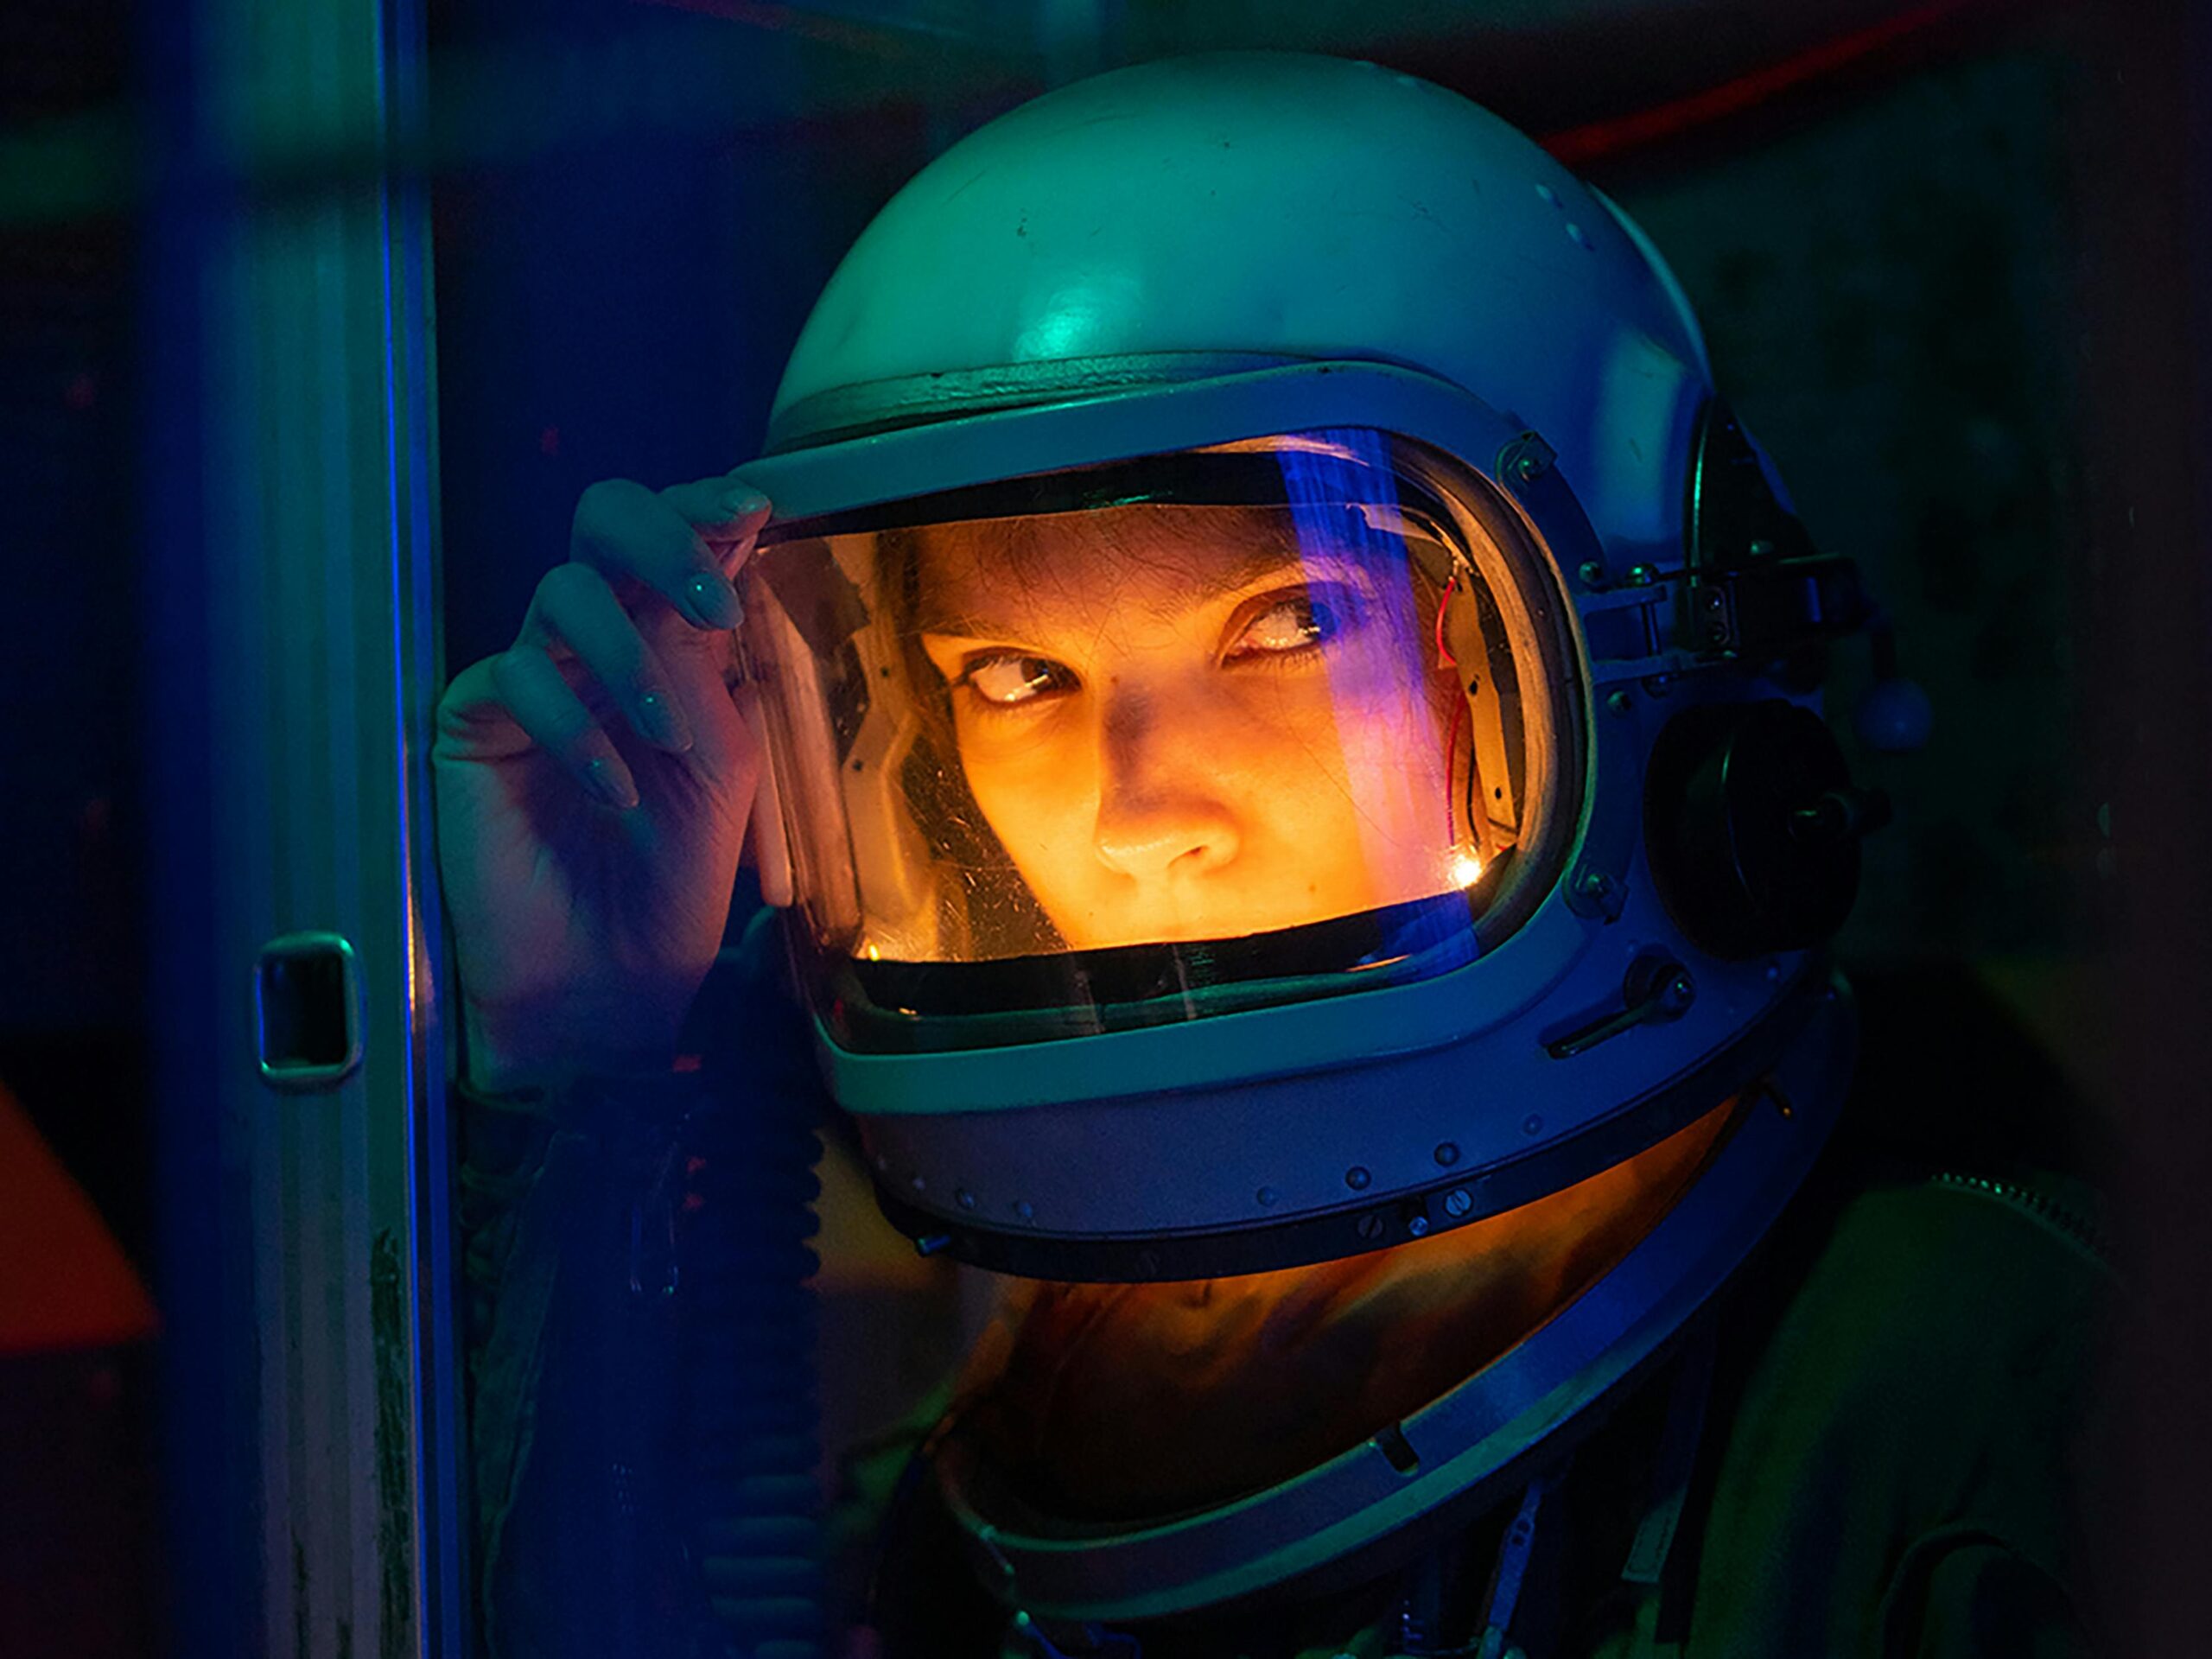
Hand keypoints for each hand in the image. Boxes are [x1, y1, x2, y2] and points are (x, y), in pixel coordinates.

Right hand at [432, 473, 790, 1090]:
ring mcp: (535, 677)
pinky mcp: (475, 721)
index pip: (682, 544)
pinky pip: (514, 677)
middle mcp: (602, 644)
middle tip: (704, 596)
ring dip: (626, 654)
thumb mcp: (724, 769)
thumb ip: (716, 668)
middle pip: (602, 523)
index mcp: (674, 645)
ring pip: (562, 591)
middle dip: (656, 536)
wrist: (606, 980)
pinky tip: (611, 793)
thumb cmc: (676, 879)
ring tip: (669, 739)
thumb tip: (709, 568)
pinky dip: (573, 730)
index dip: (707, 510)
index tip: (752, 505)